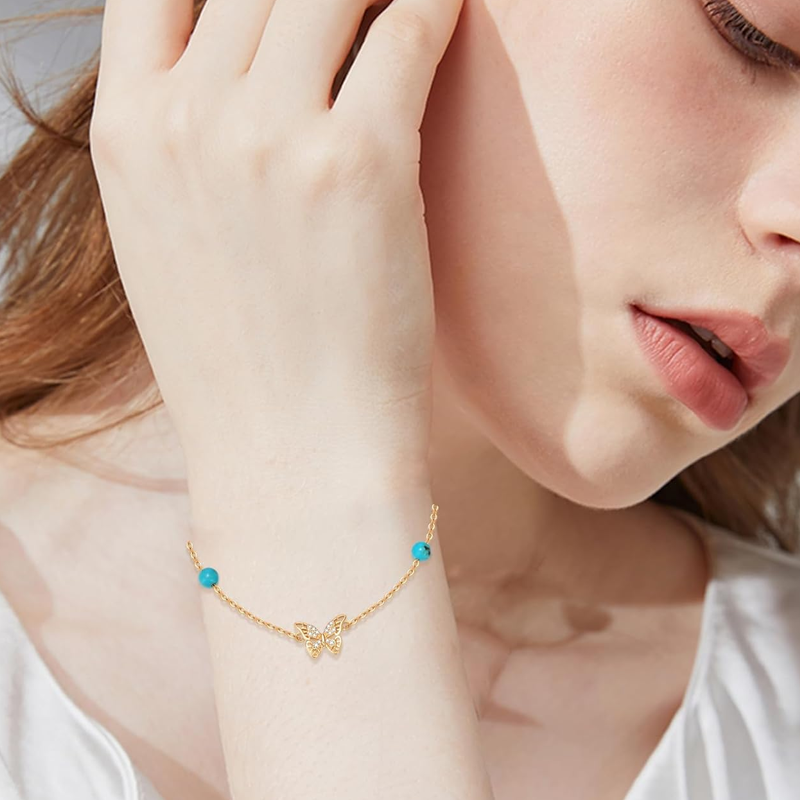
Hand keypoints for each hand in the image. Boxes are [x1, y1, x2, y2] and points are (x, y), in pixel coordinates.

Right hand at [89, 0, 462, 477]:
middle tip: (357, 3)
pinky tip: (452, 10)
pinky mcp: (362, 162)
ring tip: (404, 4)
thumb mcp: (168, 239)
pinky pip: (407, 32)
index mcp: (129, 134)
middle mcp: (190, 119)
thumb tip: (239, 65)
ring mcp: (271, 135)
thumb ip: (187, 140)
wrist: (293, 452)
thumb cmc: (240, 361)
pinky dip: (433, 9)